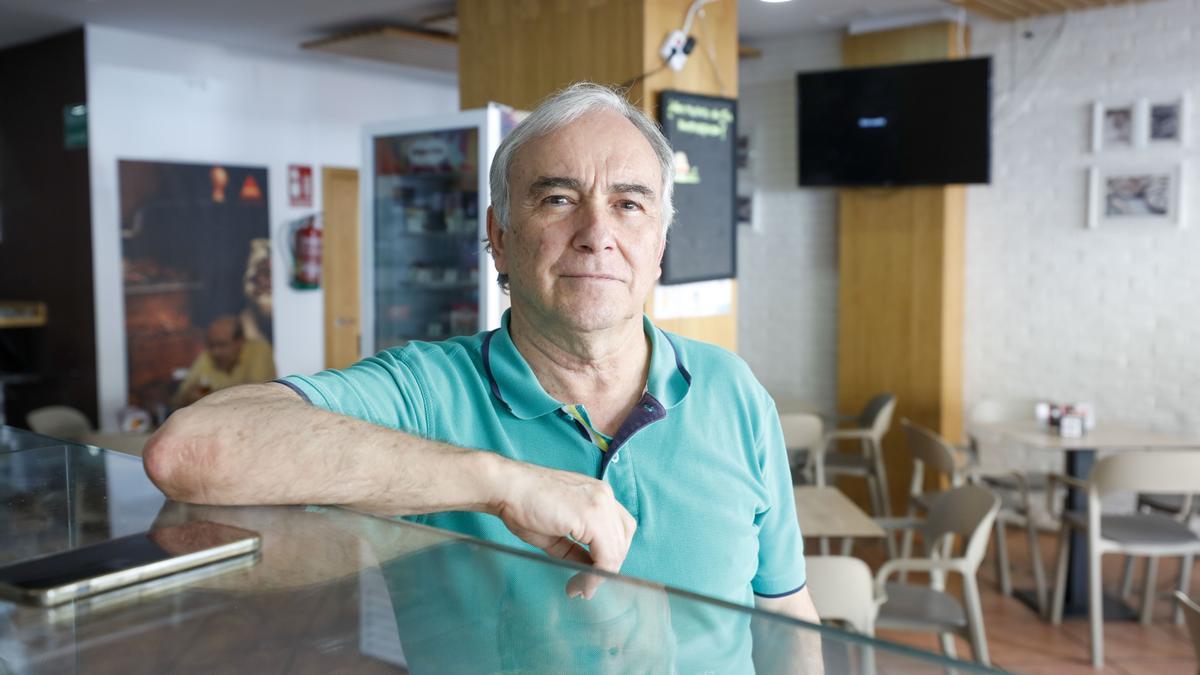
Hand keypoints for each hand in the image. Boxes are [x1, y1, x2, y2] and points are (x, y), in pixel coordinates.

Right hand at [491, 460, 636, 596]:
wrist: (506, 488)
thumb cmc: (523, 504)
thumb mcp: (557, 532)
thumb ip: (577, 550)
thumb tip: (588, 570)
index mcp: (598, 494)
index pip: (619, 530)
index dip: (608, 555)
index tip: (590, 576)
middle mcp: (605, 496)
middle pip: (622, 541)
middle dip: (607, 566)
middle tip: (586, 585)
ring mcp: (600, 504)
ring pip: (617, 550)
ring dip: (601, 574)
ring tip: (581, 588)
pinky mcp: (592, 516)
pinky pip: (606, 555)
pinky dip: (596, 574)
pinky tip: (581, 584)